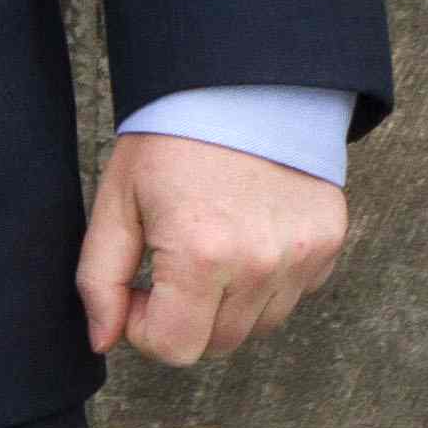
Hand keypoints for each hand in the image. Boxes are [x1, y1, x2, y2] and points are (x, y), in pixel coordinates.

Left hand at [76, 131, 346, 367]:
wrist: (241, 79)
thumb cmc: (172, 136)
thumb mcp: (117, 199)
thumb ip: (100, 277)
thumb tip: (104, 340)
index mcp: (201, 255)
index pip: (174, 348)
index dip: (144, 327)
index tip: (138, 286)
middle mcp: (260, 265)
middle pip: (216, 343)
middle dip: (183, 316)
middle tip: (169, 261)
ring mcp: (301, 256)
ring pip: (258, 325)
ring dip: (227, 304)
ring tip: (209, 243)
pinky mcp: (328, 242)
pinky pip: (293, 293)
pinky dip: (267, 281)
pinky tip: (247, 231)